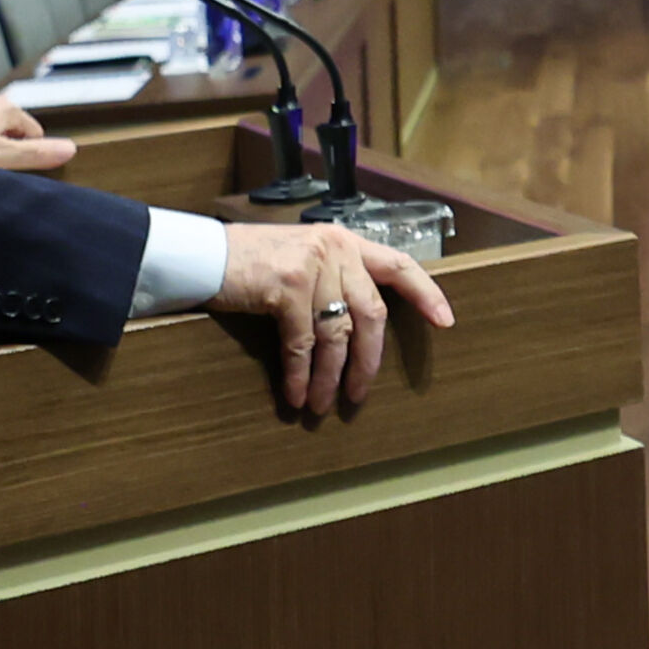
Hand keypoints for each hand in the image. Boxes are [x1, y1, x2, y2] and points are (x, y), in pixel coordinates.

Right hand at [208, 219, 453, 420]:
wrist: (203, 255)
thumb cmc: (250, 262)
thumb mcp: (302, 257)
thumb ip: (333, 278)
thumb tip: (356, 331)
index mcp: (345, 242)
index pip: (399, 265)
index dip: (426, 294)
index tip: (445, 322)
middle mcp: (336, 249)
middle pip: (372, 314)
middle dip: (368, 362)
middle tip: (359, 395)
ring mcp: (313, 266)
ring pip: (337, 335)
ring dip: (329, 377)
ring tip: (321, 405)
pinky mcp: (287, 286)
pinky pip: (302, 343)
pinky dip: (299, 374)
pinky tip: (295, 395)